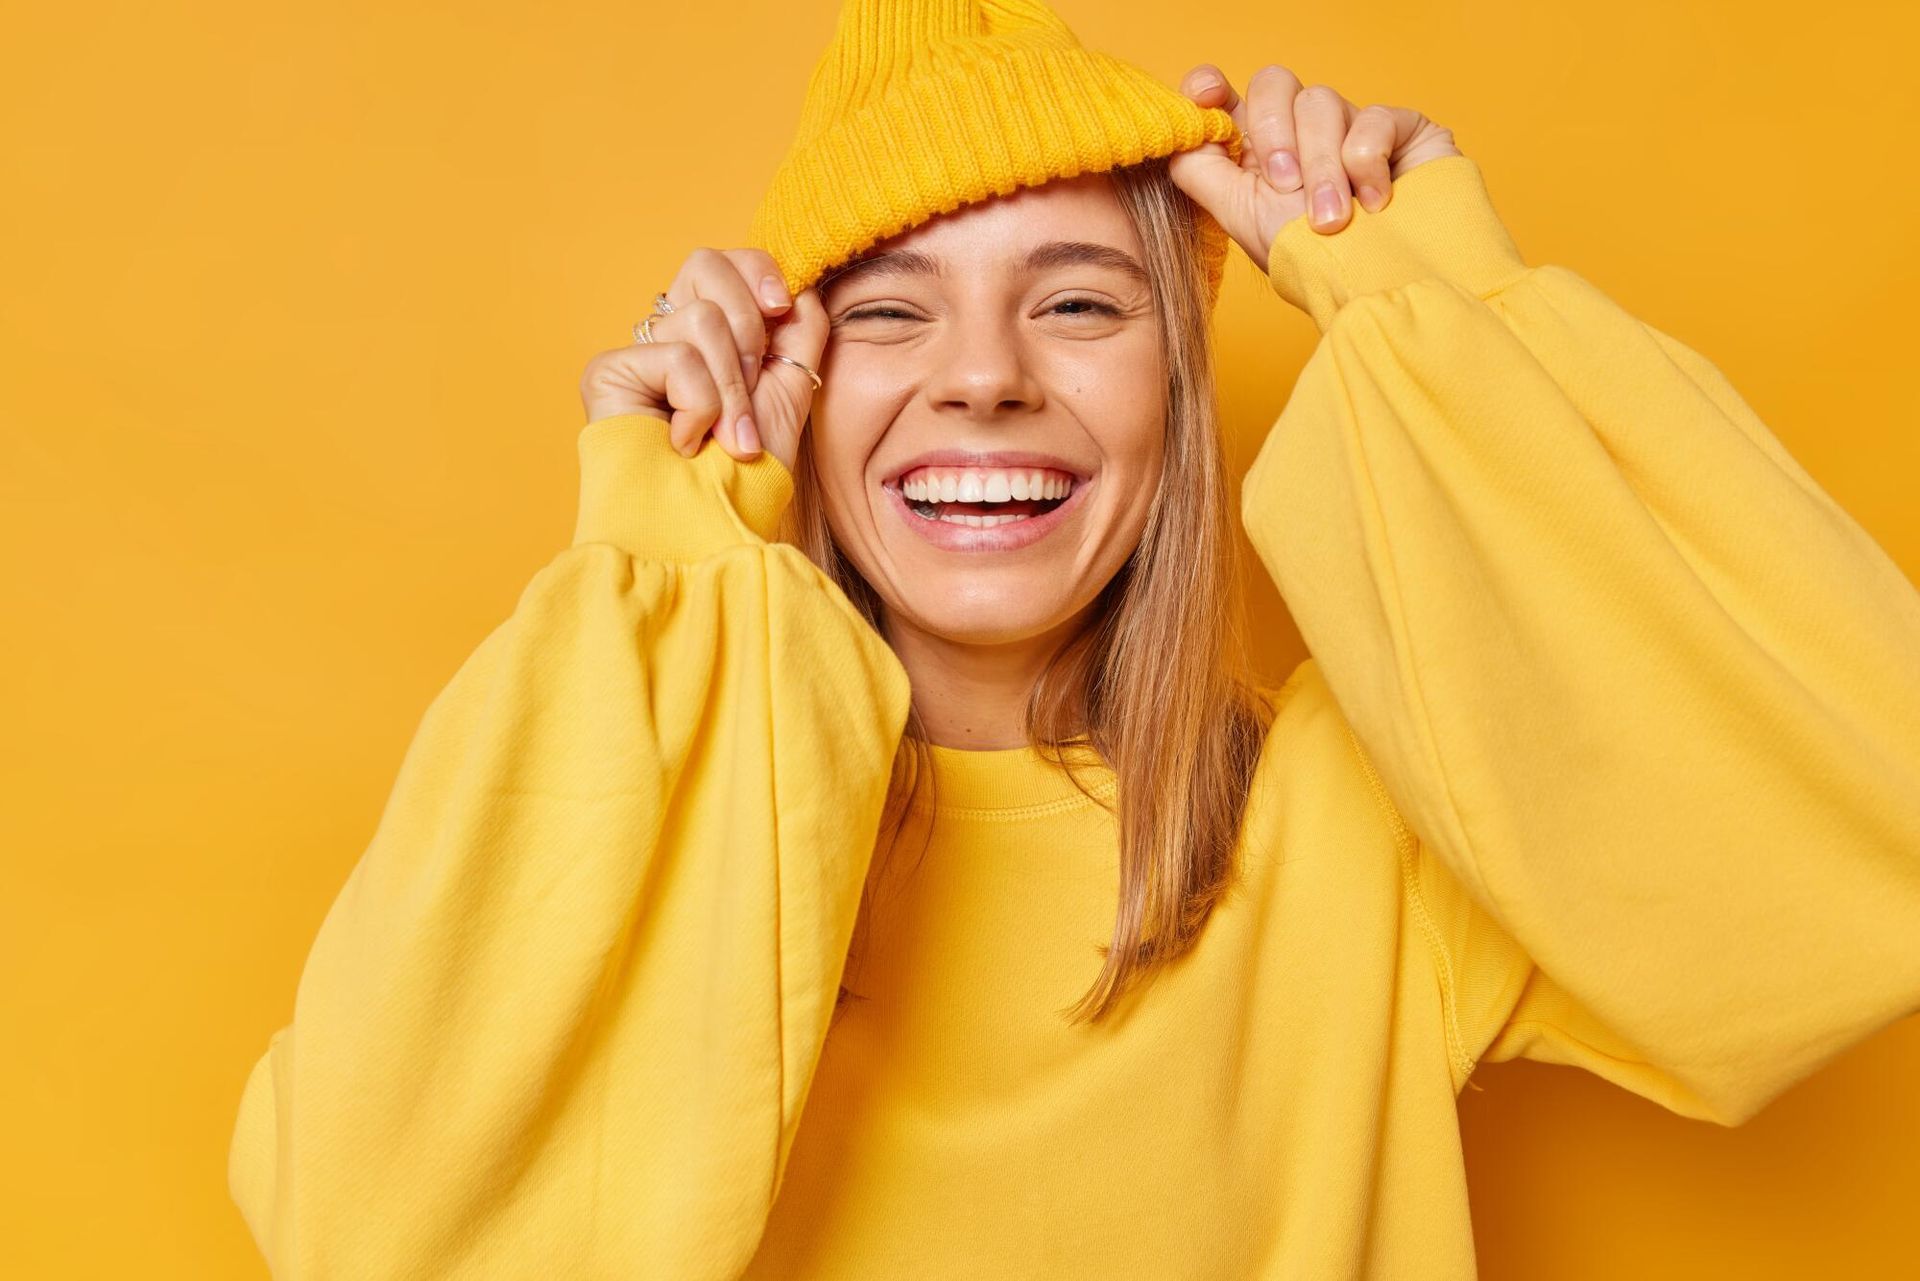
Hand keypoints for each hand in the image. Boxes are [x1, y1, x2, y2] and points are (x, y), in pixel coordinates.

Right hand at [578, 247, 826, 473]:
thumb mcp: (792, 391)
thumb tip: (801, 285)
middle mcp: (669, 334)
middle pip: (705, 263)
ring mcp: (637, 352)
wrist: (713, 525)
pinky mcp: (609, 371)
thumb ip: (801, 331)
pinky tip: (685, 443)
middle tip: (751, 388)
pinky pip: (677, 357)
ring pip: (702, 318)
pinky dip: (699, 407)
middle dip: (748, 330)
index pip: (727, 262)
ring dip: (730, 388)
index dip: (757, 271)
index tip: (781, 307)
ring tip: (724, 436)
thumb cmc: (748, 473)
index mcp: (711, 334)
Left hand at [1166, 64, 1462, 272]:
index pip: (1228, 94)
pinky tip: (1375, 204)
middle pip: (1274, 83)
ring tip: (1330, 219)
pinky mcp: (1401, 127)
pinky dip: (1368, 164)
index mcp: (1259, 150)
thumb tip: (1175, 137)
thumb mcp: (1241, 218)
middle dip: (1274, 132)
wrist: (1385, 288)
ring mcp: (1351, 125)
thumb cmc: (1314, 263)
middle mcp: (1302, 131)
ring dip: (1322, 167)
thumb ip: (1202, 173)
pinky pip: (1373, 118)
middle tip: (1284, 186)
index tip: (1207, 96)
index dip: (1211, 85)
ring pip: (1321, 102)